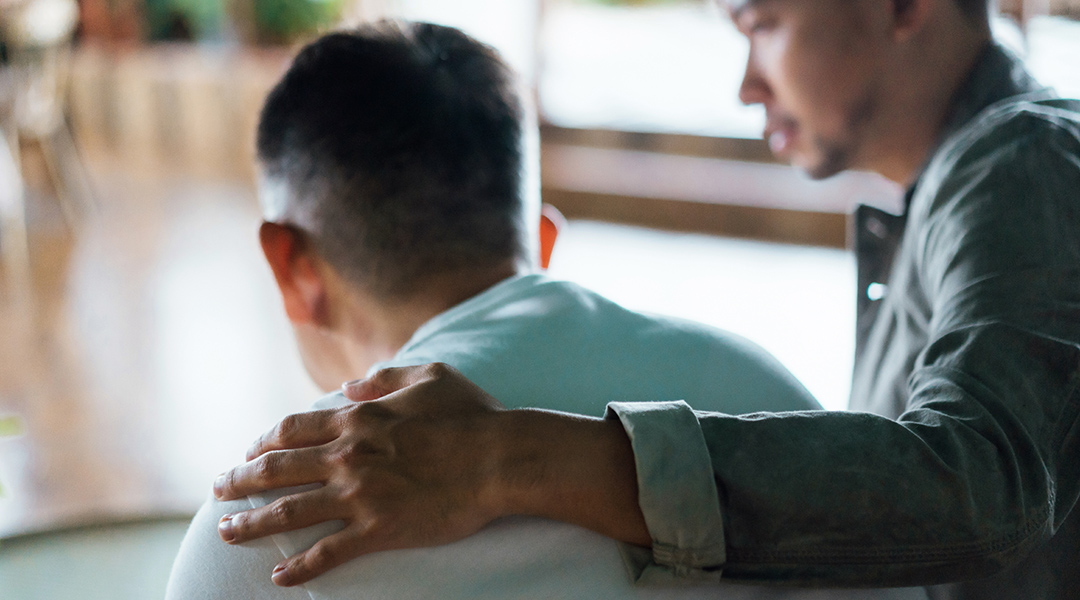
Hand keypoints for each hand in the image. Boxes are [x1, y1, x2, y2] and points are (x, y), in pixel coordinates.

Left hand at [213, 363, 507, 585]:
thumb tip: (351, 384)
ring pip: (289, 511)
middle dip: (240, 480)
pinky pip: (328, 552)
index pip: (293, 430)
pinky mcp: (379, 529)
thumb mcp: (430, 376)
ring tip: (226, 532)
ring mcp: (360, 495)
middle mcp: (348, 456)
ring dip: (252, 523)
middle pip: (276, 469)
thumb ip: (386, 377)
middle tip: (219, 490)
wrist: (500, 459)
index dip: (264, 441)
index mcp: (358, 419)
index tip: (249, 450)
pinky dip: (300, 566)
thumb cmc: (472, 416)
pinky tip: (279, 577)